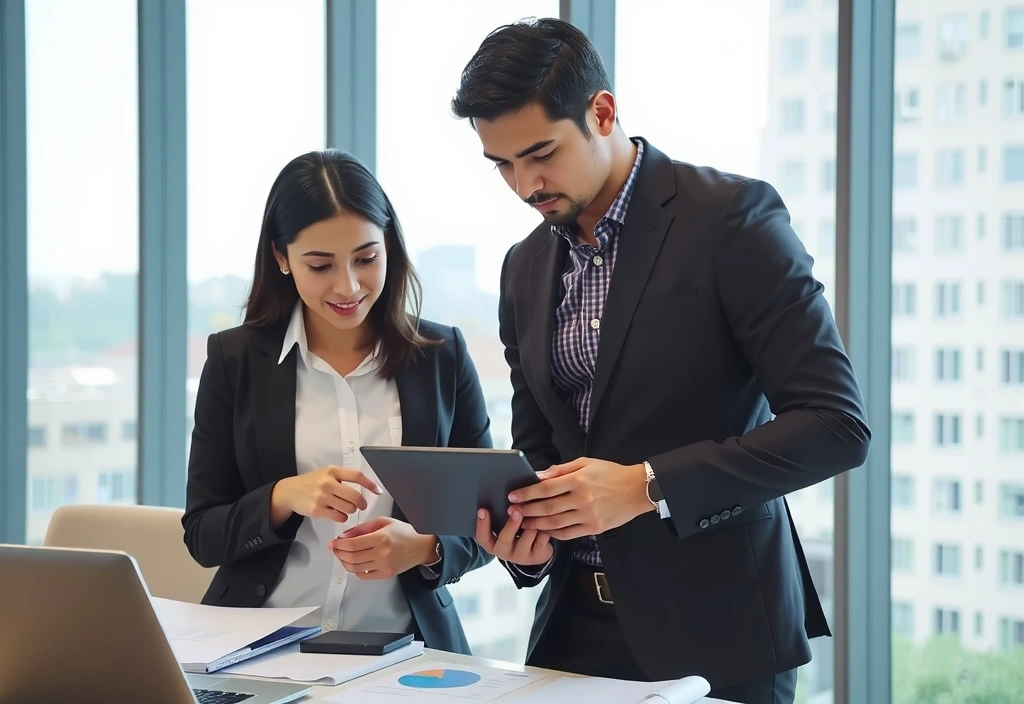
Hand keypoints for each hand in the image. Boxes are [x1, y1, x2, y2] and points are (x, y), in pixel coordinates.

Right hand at [270, 465, 380, 527]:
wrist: (290, 492)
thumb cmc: (313, 482)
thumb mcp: (327, 473)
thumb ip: (344, 478)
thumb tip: (367, 486)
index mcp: (333, 471)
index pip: (357, 476)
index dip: (370, 484)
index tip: (378, 491)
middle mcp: (327, 482)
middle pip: (355, 496)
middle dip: (362, 503)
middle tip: (362, 505)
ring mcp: (321, 496)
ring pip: (348, 508)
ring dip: (351, 510)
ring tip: (346, 508)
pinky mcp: (317, 510)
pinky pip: (339, 517)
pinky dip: (342, 517)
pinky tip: (338, 513)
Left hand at [327, 517, 437, 579]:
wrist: (422, 546)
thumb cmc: (404, 532)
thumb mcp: (384, 522)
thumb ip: (362, 528)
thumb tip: (344, 535)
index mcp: (381, 538)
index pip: (353, 544)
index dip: (339, 545)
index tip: (333, 542)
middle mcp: (382, 554)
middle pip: (352, 557)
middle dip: (339, 553)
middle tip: (335, 548)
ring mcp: (384, 566)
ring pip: (355, 568)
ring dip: (344, 562)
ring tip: (342, 555)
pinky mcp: (386, 574)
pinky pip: (364, 575)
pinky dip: (355, 570)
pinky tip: (354, 562)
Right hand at [475, 508, 552, 565]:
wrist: (536, 552)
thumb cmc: (518, 533)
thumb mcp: (507, 527)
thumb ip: (503, 516)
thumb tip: (508, 496)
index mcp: (493, 544)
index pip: (483, 537)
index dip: (482, 525)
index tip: (482, 510)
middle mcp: (504, 552)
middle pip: (504, 540)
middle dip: (511, 525)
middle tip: (516, 511)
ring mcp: (520, 556)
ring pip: (527, 537)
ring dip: (533, 523)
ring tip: (538, 513)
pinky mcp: (536, 556)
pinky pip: (541, 539)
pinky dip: (544, 529)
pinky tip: (547, 524)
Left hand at [511, 457, 651, 539]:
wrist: (638, 489)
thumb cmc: (611, 473)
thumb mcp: (586, 463)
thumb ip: (561, 470)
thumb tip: (539, 476)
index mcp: (579, 480)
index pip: (546, 488)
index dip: (527, 493)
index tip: (513, 496)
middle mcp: (582, 499)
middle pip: (547, 507)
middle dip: (526, 510)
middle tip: (512, 511)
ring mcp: (589, 516)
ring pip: (555, 523)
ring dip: (536, 524)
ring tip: (523, 522)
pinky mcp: (595, 528)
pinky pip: (569, 534)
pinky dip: (554, 533)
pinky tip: (544, 530)